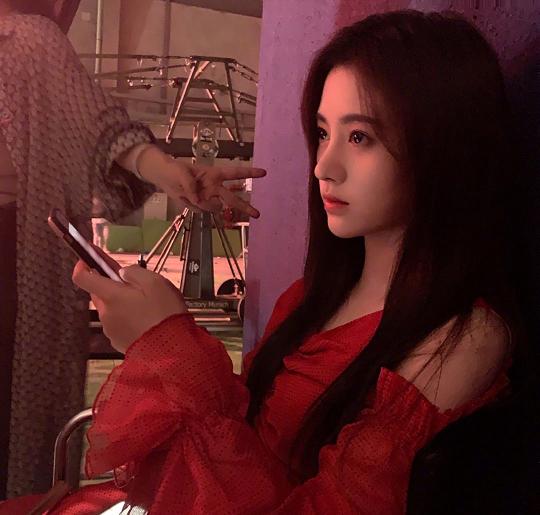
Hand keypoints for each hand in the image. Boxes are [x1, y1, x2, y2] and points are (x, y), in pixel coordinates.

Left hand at [73, 261, 186, 352]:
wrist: (171, 348)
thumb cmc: (164, 315)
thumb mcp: (155, 282)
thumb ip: (134, 272)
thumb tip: (123, 272)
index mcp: (111, 296)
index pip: (82, 277)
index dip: (83, 264)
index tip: (89, 258)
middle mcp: (106, 313)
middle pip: (100, 292)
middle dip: (113, 285)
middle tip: (134, 283)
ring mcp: (111, 329)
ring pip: (111, 308)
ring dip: (122, 302)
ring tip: (147, 304)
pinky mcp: (118, 341)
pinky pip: (119, 323)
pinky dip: (128, 317)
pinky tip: (146, 319)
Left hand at [137, 145, 265, 217]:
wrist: (164, 178)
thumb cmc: (175, 170)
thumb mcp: (180, 173)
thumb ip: (190, 185)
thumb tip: (198, 199)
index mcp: (214, 174)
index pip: (234, 173)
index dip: (249, 173)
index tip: (263, 173)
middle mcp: (215, 187)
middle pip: (232, 199)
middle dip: (245, 206)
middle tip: (257, 214)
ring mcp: (208, 198)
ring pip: (212, 208)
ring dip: (201, 203)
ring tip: (185, 193)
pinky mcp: (201, 206)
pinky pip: (199, 211)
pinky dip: (190, 205)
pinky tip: (184, 197)